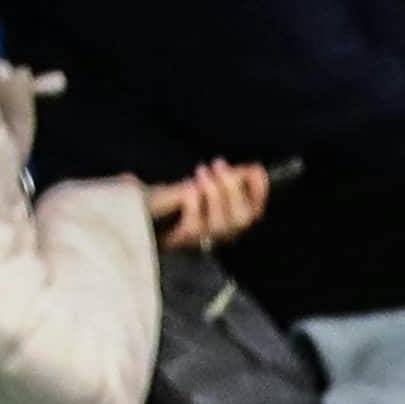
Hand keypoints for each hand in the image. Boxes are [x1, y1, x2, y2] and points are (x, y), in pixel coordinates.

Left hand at [150, 158, 271, 249]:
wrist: (145, 214)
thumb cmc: (179, 199)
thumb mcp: (206, 185)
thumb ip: (229, 179)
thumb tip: (255, 169)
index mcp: (232, 219)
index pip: (254, 210)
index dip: (259, 192)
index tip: (255, 170)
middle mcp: (222, 233)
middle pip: (240, 219)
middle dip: (232, 189)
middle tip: (219, 163)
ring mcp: (202, 239)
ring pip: (219, 223)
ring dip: (213, 193)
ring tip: (201, 172)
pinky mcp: (181, 240)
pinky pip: (193, 226)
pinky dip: (193, 204)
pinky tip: (187, 187)